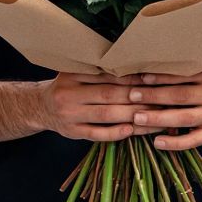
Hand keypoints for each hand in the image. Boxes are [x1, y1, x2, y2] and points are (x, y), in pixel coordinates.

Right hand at [36, 73, 163, 141]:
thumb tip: (137, 68)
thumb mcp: (77, 73)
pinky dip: (114, 133)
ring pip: (105, 115)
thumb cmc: (68, 87)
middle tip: (161, 99)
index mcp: (73, 74)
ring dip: (132, 116)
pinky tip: (131, 131)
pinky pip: (96, 134)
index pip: (108, 76)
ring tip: (154, 117)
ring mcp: (70, 114)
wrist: (40, 107)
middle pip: (109, 95)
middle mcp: (69, 93)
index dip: (132, 79)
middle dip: (137, 98)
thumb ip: (100, 71)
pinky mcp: (72, 132)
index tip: (154, 80)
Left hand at [127, 67, 201, 150]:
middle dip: (154, 97)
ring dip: (159, 119)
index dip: (161, 77)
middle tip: (132, 96)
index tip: (140, 78)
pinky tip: (157, 142)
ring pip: (184, 118)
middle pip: (181, 96)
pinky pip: (192, 141)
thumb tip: (153, 69)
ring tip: (137, 118)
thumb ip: (188, 71)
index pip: (183, 76)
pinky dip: (174, 142)